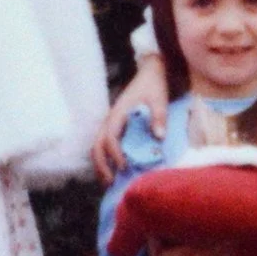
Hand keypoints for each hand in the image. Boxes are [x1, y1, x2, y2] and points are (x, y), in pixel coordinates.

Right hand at [94, 54, 170, 181]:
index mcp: (118, 114)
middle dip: (102, 165)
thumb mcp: (159, 98)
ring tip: (109, 182)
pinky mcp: (115, 127)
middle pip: (97, 146)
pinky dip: (106, 159)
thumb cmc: (153, 85)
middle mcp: (110, 120)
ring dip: (101, 165)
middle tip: (111, 182)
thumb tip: (159, 136)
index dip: (115, 154)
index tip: (124, 166)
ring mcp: (110, 124)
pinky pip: (104, 146)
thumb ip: (159, 116)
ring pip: (97, 147)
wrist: (149, 73)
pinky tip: (114, 171)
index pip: (111, 138)